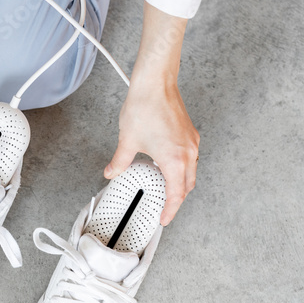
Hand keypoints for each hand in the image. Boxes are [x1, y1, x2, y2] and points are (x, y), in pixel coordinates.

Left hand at [104, 2, 197, 225]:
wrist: (156, 83)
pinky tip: (167, 166)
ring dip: (180, 184)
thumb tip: (112, 172)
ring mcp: (191, 142)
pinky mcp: (190, 133)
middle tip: (164, 208)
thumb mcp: (127, 141)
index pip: (175, 195)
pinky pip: (190, 158)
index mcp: (174, 160)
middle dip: (176, 200)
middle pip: (187, 186)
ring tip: (164, 189)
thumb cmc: (145, 107)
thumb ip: (120, 162)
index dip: (170, 210)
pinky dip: (182, 168)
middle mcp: (188, 153)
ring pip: (191, 172)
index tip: (164, 219)